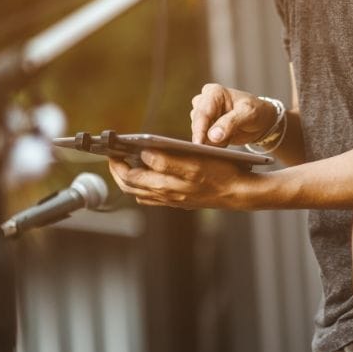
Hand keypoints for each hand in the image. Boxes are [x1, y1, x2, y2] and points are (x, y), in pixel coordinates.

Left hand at [108, 150, 252, 209]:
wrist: (241, 193)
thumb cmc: (222, 173)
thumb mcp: (195, 162)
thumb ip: (167, 160)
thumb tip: (143, 155)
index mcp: (168, 186)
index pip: (130, 177)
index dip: (117, 163)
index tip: (111, 150)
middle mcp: (168, 196)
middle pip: (131, 187)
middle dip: (118, 172)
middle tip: (114, 157)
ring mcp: (174, 201)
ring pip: (141, 194)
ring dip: (130, 180)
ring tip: (127, 164)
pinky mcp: (181, 202)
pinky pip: (154, 198)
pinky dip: (145, 188)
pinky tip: (148, 178)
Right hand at [190, 83, 277, 145]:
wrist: (262, 120)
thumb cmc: (257, 111)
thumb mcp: (248, 114)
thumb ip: (230, 123)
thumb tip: (213, 136)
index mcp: (214, 92)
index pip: (202, 112)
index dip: (199, 129)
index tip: (198, 144)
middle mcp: (204, 101)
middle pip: (197, 123)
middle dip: (207, 136)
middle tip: (226, 141)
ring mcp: (204, 115)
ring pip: (200, 133)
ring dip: (214, 140)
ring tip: (232, 133)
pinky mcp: (206, 128)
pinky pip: (204, 140)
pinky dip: (215, 144)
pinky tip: (228, 139)